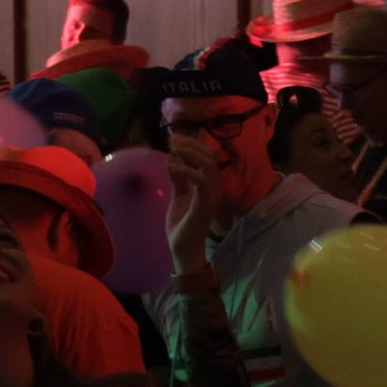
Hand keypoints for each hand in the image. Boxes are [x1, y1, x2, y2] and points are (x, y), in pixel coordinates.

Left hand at [167, 138, 219, 272]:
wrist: (183, 249)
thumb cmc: (182, 223)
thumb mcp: (178, 195)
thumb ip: (178, 178)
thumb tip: (173, 158)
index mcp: (209, 185)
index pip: (208, 157)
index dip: (193, 144)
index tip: (174, 137)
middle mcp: (214, 188)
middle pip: (209, 156)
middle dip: (190, 144)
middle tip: (172, 139)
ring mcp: (211, 196)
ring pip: (208, 165)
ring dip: (189, 153)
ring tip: (172, 149)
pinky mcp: (204, 204)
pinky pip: (200, 180)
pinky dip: (185, 169)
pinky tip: (172, 166)